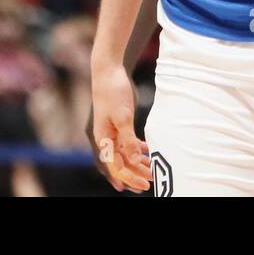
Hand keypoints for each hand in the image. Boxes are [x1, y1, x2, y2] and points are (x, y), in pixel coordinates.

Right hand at [90, 63, 150, 192]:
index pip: (115, 167)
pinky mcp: (116, 123)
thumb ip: (128, 139)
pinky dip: (135, 149)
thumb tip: (132, 161)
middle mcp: (103, 138)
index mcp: (102, 139)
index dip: (129, 178)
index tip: (144, 185)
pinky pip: (125, 142)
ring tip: (151, 170)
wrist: (108, 69)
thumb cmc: (113, 91)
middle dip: (133, 175)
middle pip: (118, 163)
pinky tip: (147, 151)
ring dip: (136, 163)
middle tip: (149, 184)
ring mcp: (109, 131)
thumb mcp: (123, 116)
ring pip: (122, 154)